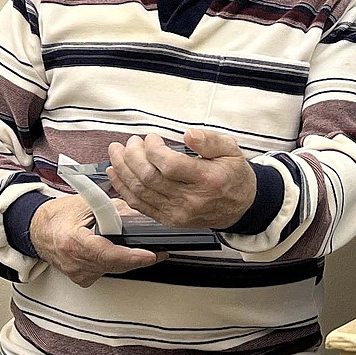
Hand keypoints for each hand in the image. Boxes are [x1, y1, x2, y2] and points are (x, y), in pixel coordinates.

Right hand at [29, 195, 162, 286]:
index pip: (108, 254)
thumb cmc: (59, 215)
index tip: (151, 255)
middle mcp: (75, 262)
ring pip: (113, 269)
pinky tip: (123, 254)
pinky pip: (106, 271)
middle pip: (115, 264)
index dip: (132, 256)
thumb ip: (115, 209)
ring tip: (143, 251)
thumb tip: (140, 215)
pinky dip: (117, 263)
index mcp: (73, 242)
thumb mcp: (88, 204)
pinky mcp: (81, 278)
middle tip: (158, 252)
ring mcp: (78, 273)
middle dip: (138, 258)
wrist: (39, 229)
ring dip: (129, 261)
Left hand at [107, 130, 256, 229]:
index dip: (153, 149)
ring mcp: (178, 213)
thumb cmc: (233, 175)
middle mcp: (191, 199)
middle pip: (150, 178)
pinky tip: (116, 173)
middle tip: (131, 142)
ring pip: (140, 191)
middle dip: (133, 156)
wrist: (239, 206)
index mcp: (208, 179)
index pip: (170, 165)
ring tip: (117, 152)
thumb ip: (209, 140)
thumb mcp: (231, 150)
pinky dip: (123, 188)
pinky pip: (139, 204)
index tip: (151, 138)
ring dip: (123, 170)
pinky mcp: (168, 219)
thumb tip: (188, 134)